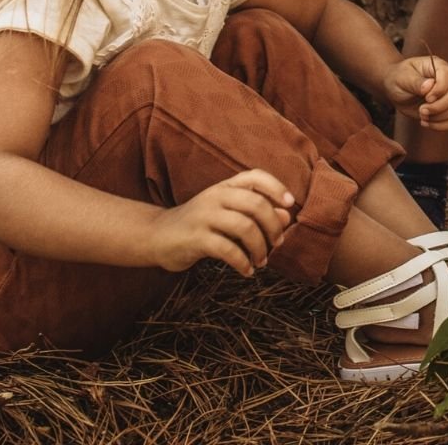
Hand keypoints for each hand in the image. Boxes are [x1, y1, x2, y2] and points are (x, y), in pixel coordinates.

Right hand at [146, 169, 295, 276]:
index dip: (277, 188)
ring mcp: (204, 216)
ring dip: (260, 248)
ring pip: (245, 228)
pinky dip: (242, 263)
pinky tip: (246, 271)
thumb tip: (285, 216)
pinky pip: (228, 250)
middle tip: (276, 244)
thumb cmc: (199, 224)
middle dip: (273, 227)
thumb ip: (254, 212)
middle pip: (256, 205)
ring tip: (261, 262)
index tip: (290, 205)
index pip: (255, 176)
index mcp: (224, 186)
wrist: (157, 235)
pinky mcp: (195, 238)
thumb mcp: (227, 212)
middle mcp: (215, 196)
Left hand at [383, 54, 447, 130]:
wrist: (396, 89)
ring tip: (422, 117)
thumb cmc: (399, 78)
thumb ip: (416, 82)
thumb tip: (429, 86)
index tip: (427, 98)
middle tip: (421, 110)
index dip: (440, 88)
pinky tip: (425, 122)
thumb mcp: (403, 78)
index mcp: (438, 66)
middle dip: (440, 106)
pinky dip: (441, 125)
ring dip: (441, 117)